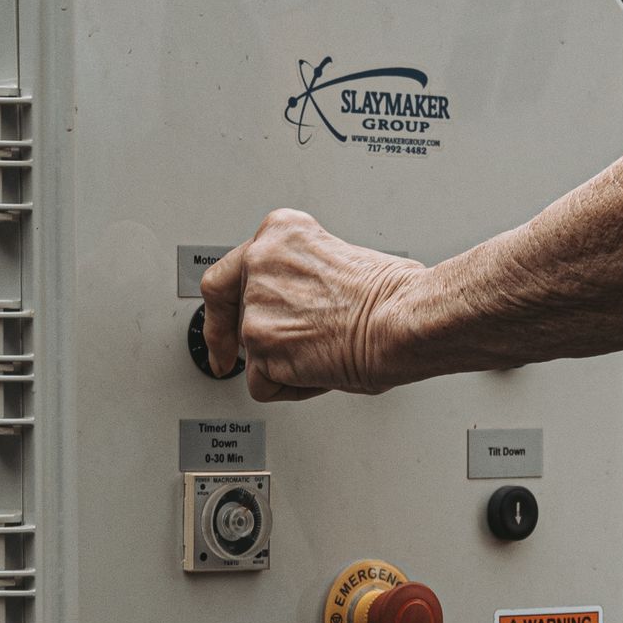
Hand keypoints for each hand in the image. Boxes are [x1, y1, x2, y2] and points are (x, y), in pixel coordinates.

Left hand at [200, 210, 424, 401]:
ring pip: (252, 352)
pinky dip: (291, 388)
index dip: (222, 302)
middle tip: (224, 361)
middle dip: (232, 339)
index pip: (232, 269)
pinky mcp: (262, 347)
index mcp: (280, 233)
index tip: (219, 321)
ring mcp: (257, 307)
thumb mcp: (342, 256)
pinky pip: (262, 384)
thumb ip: (306, 274)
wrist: (403, 319)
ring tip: (328, 354)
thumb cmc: (393, 294)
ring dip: (284, 363)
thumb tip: (306, 302)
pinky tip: (323, 373)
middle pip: (231, 312)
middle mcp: (260, 263)